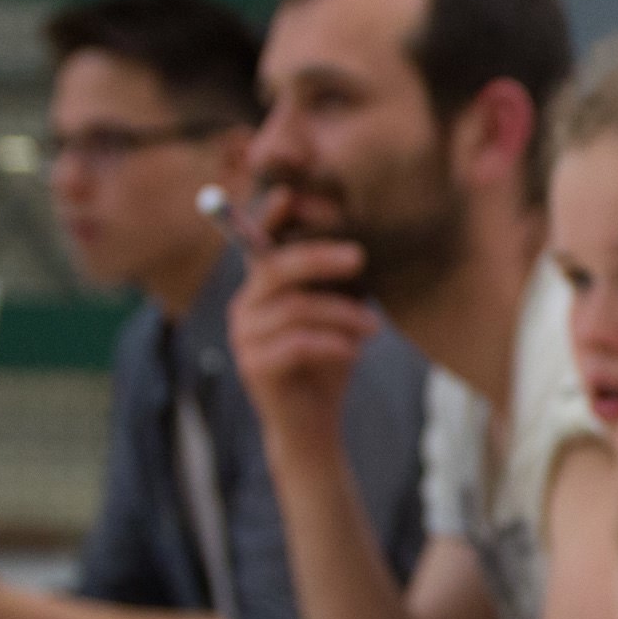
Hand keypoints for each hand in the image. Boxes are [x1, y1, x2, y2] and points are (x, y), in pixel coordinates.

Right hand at [229, 239, 377, 460]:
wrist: (312, 424)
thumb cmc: (327, 362)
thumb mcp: (337, 316)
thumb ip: (339, 284)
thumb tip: (361, 247)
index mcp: (262, 288)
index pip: (257, 244)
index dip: (269, 217)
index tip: (292, 194)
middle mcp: (245, 306)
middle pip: (274, 268)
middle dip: (319, 258)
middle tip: (360, 258)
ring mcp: (244, 338)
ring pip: (294, 309)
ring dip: (342, 314)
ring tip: (373, 327)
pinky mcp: (255, 367)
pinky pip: (296, 344)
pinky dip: (332, 344)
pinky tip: (355, 352)